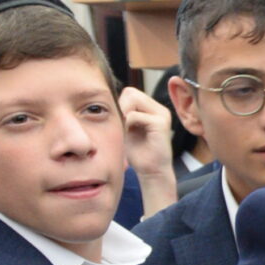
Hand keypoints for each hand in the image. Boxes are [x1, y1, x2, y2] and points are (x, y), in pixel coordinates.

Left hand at [119, 85, 178, 216]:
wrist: (151, 172)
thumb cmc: (137, 152)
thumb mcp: (126, 129)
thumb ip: (121, 114)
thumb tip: (103, 102)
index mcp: (151, 108)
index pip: (129, 93)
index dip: (119, 104)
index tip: (117, 121)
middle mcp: (158, 109)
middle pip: (130, 92)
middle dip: (120, 107)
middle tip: (119, 124)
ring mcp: (162, 114)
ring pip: (133, 99)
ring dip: (123, 114)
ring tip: (123, 128)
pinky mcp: (161, 123)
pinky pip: (135, 115)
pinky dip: (127, 123)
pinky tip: (127, 134)